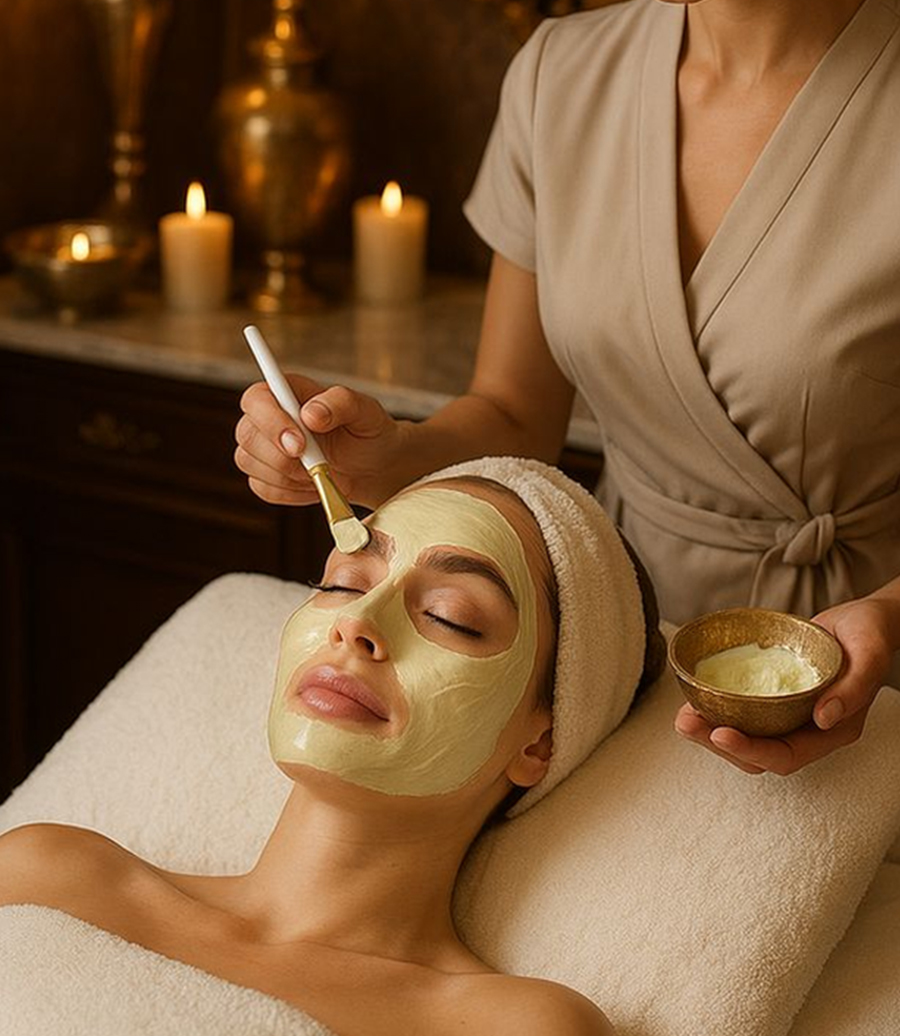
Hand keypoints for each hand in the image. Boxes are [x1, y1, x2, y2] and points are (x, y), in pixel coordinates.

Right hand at [235, 375, 409, 509]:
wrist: (373, 467)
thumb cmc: (368, 432)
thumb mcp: (366, 411)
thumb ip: (341, 403)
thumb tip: (311, 414)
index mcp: (287, 392)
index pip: (256, 399)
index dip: (270, 421)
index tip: (298, 444)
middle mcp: (268, 417)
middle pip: (246, 435)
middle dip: (279, 456)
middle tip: (316, 466)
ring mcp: (262, 448)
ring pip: (249, 463)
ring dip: (289, 476)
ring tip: (322, 470)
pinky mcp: (265, 476)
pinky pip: (263, 489)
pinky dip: (291, 493)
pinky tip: (315, 485)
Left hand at [674, 595, 896, 774]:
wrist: (861, 621)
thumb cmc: (870, 634)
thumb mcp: (869, 654)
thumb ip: (854, 688)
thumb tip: (823, 717)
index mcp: (832, 731)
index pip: (787, 755)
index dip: (752, 750)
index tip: (721, 733)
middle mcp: (807, 730)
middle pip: (757, 754)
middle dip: (718, 743)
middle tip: (685, 723)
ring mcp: (788, 716)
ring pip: (745, 737)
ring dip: (710, 732)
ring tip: (682, 717)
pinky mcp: (772, 699)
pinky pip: (742, 714)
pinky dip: (716, 710)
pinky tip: (694, 700)